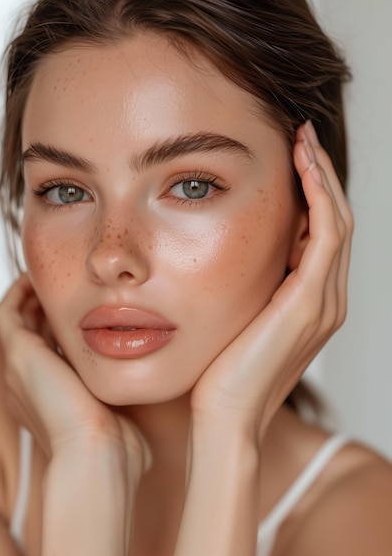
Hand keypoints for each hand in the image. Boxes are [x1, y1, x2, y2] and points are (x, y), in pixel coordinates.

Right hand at [0, 274, 150, 469]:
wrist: (98, 453)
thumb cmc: (118, 445)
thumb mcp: (123, 415)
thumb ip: (129, 398)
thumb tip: (151, 389)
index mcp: (46, 400)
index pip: (49, 354)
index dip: (60, 328)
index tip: (83, 309)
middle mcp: (25, 384)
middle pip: (31, 334)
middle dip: (46, 308)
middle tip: (67, 285)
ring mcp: (18, 369)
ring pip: (17, 321)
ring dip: (33, 296)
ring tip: (53, 277)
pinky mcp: (17, 353)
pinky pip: (7, 311)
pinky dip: (20, 291)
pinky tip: (40, 276)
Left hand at [190, 121, 352, 440]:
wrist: (222, 418)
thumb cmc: (219, 373)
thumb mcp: (235, 318)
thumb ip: (244, 287)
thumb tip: (222, 255)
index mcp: (308, 303)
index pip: (321, 234)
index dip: (311, 193)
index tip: (290, 157)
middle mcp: (325, 300)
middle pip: (335, 221)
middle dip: (319, 175)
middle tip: (301, 136)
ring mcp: (322, 302)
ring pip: (336, 221)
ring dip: (321, 177)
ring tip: (302, 141)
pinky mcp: (308, 303)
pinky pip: (326, 234)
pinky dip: (320, 196)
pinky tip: (301, 166)